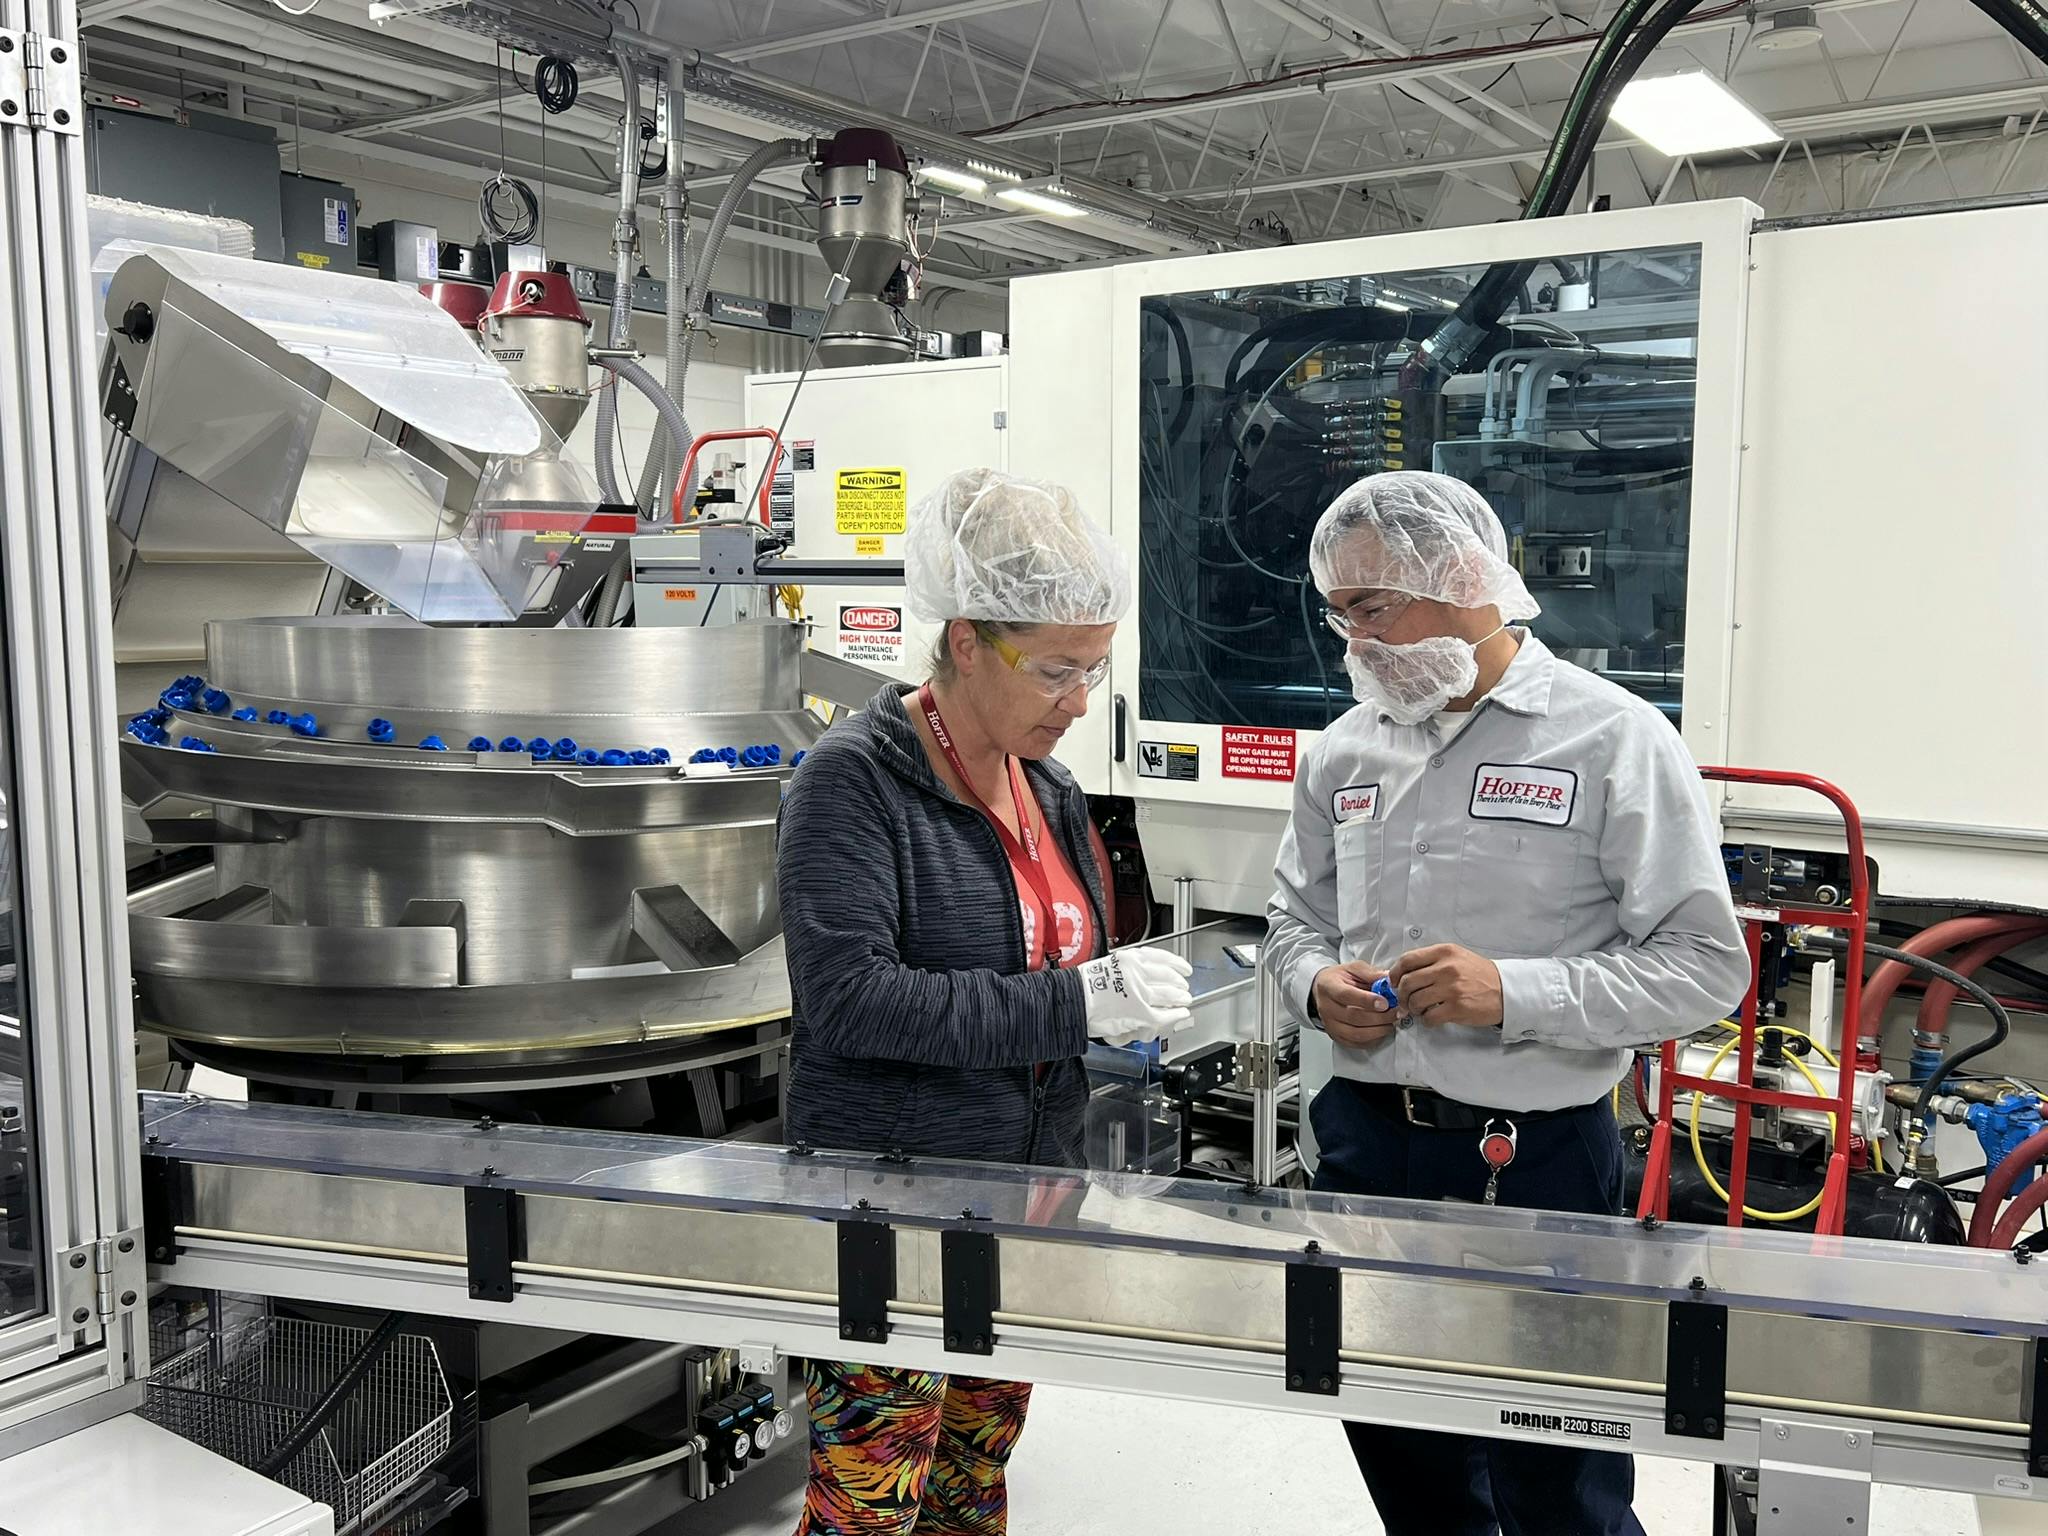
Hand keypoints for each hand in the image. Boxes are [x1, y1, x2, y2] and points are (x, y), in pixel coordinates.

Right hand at [1080, 948, 1194, 1045]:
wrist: (1072, 1002)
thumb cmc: (1083, 987)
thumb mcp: (1107, 966)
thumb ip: (1127, 969)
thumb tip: (1144, 976)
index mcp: (1129, 958)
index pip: (1161, 957)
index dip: (1177, 963)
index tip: (1183, 968)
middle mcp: (1137, 972)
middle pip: (1168, 977)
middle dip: (1179, 983)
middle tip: (1184, 988)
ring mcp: (1140, 993)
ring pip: (1169, 995)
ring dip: (1180, 998)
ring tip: (1184, 1000)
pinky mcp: (1140, 1013)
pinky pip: (1163, 1015)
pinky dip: (1175, 1015)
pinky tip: (1180, 1014)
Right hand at [1312, 962, 1396, 1048]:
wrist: (1322, 990)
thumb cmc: (1338, 979)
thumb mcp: (1353, 968)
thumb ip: (1371, 973)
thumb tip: (1390, 979)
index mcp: (1329, 986)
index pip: (1347, 995)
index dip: (1367, 1001)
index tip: (1385, 1002)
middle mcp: (1327, 1007)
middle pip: (1354, 1017)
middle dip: (1380, 1017)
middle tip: (1396, 1012)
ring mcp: (1330, 1024)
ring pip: (1356, 1034)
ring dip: (1378, 1030)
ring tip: (1391, 1022)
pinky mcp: (1336, 1036)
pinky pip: (1356, 1043)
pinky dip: (1372, 1040)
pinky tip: (1381, 1030)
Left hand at [1390, 944, 1503, 1027]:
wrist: (1505, 990)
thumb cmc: (1478, 974)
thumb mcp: (1456, 957)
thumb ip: (1431, 962)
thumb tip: (1402, 975)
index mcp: (1444, 952)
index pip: (1407, 960)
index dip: (1394, 973)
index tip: (1393, 982)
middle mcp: (1446, 968)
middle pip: (1407, 982)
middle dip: (1401, 995)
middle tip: (1405, 1001)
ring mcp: (1451, 988)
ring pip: (1415, 1001)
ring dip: (1413, 1009)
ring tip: (1420, 1010)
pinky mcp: (1457, 1007)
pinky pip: (1429, 1017)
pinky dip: (1426, 1020)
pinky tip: (1432, 1017)